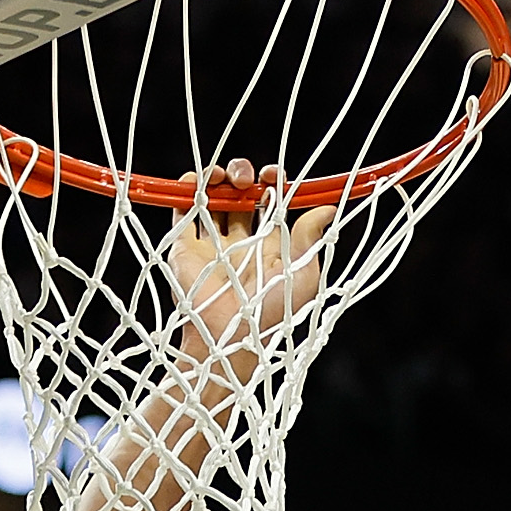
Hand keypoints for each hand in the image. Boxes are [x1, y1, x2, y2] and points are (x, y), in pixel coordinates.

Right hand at [168, 159, 332, 360]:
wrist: (231, 335)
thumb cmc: (271, 312)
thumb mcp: (303, 272)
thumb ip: (310, 237)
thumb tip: (328, 208)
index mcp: (269, 246)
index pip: (270, 203)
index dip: (272, 183)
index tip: (273, 176)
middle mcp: (240, 242)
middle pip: (240, 195)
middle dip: (244, 175)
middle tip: (248, 178)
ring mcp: (212, 244)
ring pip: (212, 198)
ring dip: (217, 177)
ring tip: (224, 178)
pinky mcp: (185, 248)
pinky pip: (182, 212)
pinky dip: (187, 189)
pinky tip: (198, 181)